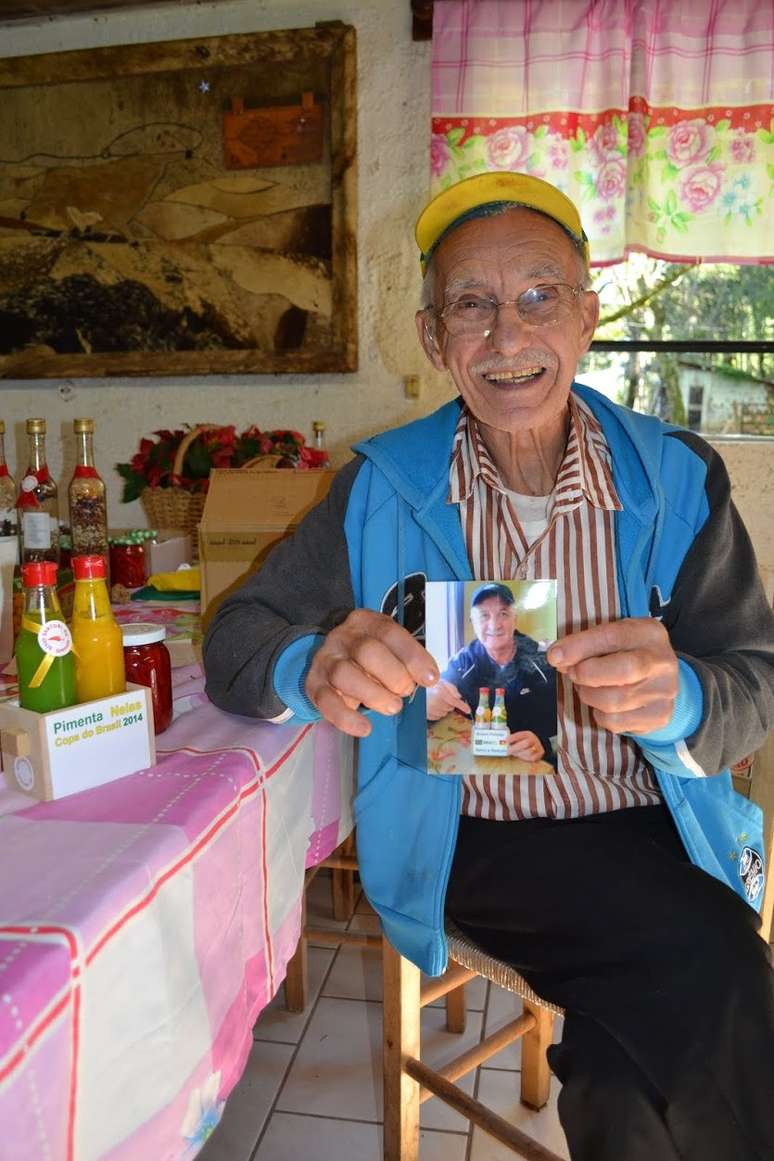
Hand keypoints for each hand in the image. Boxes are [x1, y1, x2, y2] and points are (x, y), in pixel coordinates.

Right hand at [305, 609, 438, 737]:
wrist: (330, 662)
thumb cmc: (370, 657)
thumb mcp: (389, 649)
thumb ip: (406, 660)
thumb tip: (427, 678)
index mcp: (366, 622)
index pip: (389, 632)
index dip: (412, 656)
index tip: (430, 679)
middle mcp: (343, 636)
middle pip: (366, 650)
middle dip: (393, 675)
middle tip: (405, 691)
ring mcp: (326, 659)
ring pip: (344, 674)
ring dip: (373, 694)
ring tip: (393, 707)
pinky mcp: (314, 684)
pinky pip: (326, 701)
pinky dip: (346, 718)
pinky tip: (364, 728)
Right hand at [426, 679, 470, 721]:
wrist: (415, 691)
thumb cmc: (428, 685)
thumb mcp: (441, 682)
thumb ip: (451, 688)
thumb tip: (459, 696)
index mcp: (441, 694)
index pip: (456, 702)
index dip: (463, 707)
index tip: (468, 710)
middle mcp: (438, 704)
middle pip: (451, 708)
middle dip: (449, 703)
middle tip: (442, 697)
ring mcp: (433, 711)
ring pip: (445, 712)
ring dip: (443, 708)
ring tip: (435, 700)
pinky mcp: (428, 715)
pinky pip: (438, 716)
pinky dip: (437, 712)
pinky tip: (432, 706)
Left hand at [507, 730, 544, 761]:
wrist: (534, 749)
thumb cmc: (522, 745)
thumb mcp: (518, 740)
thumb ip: (512, 741)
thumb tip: (503, 743)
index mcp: (527, 734)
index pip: (520, 735)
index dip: (513, 738)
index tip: (506, 741)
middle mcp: (534, 739)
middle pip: (526, 743)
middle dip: (516, 748)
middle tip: (508, 751)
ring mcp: (538, 746)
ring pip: (529, 751)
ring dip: (520, 754)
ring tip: (516, 754)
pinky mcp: (540, 754)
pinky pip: (532, 758)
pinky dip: (526, 758)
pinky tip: (522, 757)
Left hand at [547, 618, 678, 733]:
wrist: (661, 680)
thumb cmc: (627, 653)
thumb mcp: (611, 638)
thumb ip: (586, 644)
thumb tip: (557, 657)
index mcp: (649, 633)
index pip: (613, 637)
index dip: (580, 647)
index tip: (555, 656)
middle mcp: (662, 662)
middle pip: (621, 672)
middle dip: (586, 674)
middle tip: (574, 674)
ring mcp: (664, 692)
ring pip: (613, 702)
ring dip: (589, 695)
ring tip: (589, 688)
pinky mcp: (659, 717)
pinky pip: (615, 722)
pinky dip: (600, 714)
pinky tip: (604, 704)